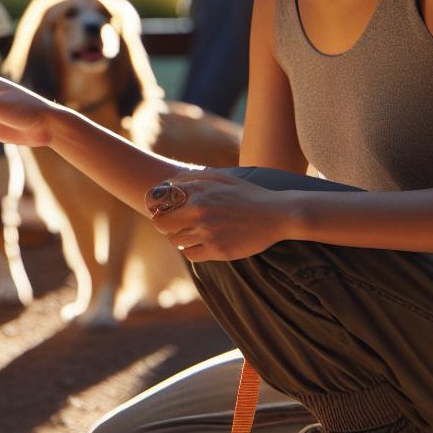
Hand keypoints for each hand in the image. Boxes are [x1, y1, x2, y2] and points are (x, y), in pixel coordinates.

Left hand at [145, 169, 304, 261]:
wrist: (277, 214)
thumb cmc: (249, 195)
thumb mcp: (222, 177)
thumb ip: (194, 177)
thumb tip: (169, 182)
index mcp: (198, 190)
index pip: (157, 199)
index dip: (155, 206)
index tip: (161, 209)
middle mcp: (199, 210)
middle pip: (160, 223)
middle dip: (164, 224)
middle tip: (175, 225)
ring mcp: (207, 231)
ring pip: (174, 240)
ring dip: (180, 238)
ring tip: (193, 233)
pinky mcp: (217, 250)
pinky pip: (190, 254)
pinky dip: (192, 250)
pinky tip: (202, 243)